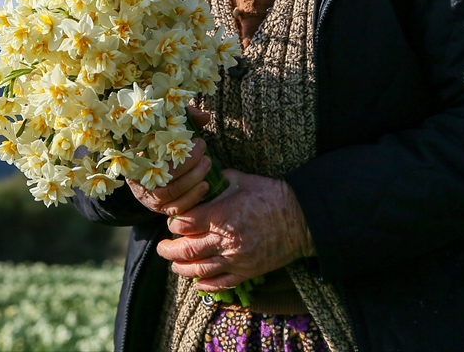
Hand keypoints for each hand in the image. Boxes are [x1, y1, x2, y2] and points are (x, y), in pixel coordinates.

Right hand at [127, 107, 212, 216]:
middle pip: (162, 172)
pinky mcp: (161, 209)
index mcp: (135, 158)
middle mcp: (138, 179)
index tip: (191, 137)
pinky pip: (176, 207)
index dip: (171, 145)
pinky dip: (192, 197)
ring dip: (193, 178)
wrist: (154, 171)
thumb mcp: (168, 129)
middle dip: (187, 160)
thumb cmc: (161, 145)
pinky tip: (205, 185)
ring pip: (171, 192)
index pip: (149, 152)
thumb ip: (184, 119)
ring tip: (207, 163)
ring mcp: (149, 196)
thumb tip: (204, 116)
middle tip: (203, 147)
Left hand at [155, 168, 314, 290]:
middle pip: (186, 250)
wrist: (302, 219)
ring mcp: (236, 259)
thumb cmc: (272, 195)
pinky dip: (205, 284)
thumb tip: (200, 178)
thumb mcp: (242, 180)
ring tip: (174, 264)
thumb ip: (217, 181)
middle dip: (168, 250)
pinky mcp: (247, 272)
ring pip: (199, 270)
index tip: (172, 223)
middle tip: (161, 247)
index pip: (184, 224)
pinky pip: (220, 283)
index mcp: (221, 215)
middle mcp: (225, 240)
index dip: (174, 224)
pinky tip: (197, 281)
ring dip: (181, 268)